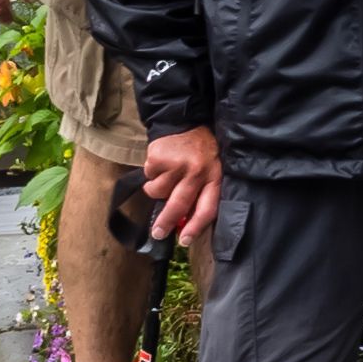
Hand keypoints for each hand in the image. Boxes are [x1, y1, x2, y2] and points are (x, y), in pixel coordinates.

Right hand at [142, 126, 223, 243]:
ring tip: (165, 175)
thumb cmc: (200, 150)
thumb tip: (183, 221)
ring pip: (158, 191)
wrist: (184, 120)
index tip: (184, 241)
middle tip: (157, 233)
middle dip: (165, 222)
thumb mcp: (210, 168)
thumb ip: (200, 192)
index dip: (196, 227)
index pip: (207, 207)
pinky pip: (148, 177)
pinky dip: (151, 173)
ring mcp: (177, 164)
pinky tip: (161, 163)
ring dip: (156, 188)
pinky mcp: (159, 158)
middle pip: (179, 204)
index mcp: (214, 176)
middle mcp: (197, 172)